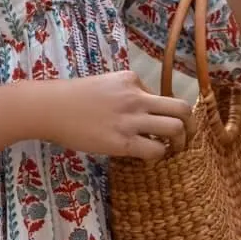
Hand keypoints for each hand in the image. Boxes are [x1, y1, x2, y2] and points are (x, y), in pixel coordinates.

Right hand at [35, 71, 192, 160]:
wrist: (50, 108)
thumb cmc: (72, 97)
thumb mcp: (105, 83)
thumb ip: (126, 92)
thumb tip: (143, 108)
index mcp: (131, 80)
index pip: (162, 95)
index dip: (162, 112)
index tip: (154, 124)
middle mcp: (136, 97)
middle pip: (182, 109)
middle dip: (190, 126)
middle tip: (186, 138)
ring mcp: (130, 119)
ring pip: (175, 129)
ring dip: (180, 142)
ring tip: (173, 150)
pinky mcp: (121, 142)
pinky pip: (154, 150)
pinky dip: (158, 156)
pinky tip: (150, 159)